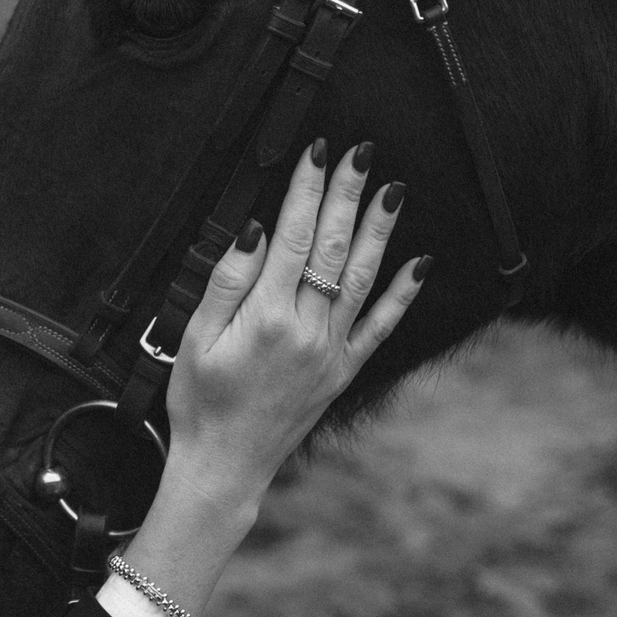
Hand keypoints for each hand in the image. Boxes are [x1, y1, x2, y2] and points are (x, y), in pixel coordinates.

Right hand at [162, 140, 428, 500]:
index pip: (293, 237)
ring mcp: (331, 352)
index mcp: (266, 319)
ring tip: (393, 190)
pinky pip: (380, 328)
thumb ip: (228, 281)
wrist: (225, 465)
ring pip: (362, 279)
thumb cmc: (200, 401)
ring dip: (380, 231)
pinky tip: (419, 264)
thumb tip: (256, 229)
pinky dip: (402, 295)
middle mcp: (307, 332)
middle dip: (348, 195)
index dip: (307, 190)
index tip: (317, 152)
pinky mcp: (343, 372)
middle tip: (362, 151)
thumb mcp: (197, 339)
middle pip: (332, 248)